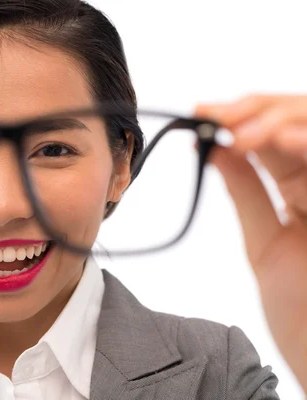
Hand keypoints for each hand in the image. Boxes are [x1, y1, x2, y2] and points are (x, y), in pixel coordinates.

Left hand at [195, 95, 306, 392]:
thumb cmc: (299, 310)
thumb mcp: (265, 243)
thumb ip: (247, 192)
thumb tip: (217, 149)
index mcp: (301, 188)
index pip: (274, 134)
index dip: (240, 117)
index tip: (202, 113)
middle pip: (300, 120)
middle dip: (257, 111)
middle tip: (217, 116)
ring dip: (281, 122)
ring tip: (240, 131)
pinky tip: (284, 141)